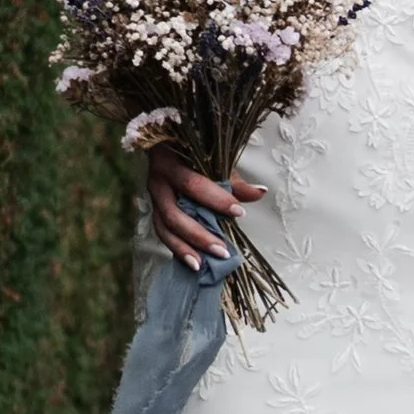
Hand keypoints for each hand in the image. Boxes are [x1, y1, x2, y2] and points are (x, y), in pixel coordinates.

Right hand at [147, 144, 261, 273]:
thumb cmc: (193, 155)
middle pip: (175, 214)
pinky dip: (179, 250)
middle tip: (223, 251)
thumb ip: (234, 180)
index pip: (192, 184)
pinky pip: (164, 235)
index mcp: (170, 163)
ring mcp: (154, 199)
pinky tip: (194, 263)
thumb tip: (260, 191)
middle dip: (199, 235)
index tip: (239, 213)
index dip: (216, 199)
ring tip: (203, 265)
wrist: (166, 149)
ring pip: (165, 228)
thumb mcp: (212, 162)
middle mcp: (157, 182)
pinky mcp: (156, 213)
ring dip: (185, 248)